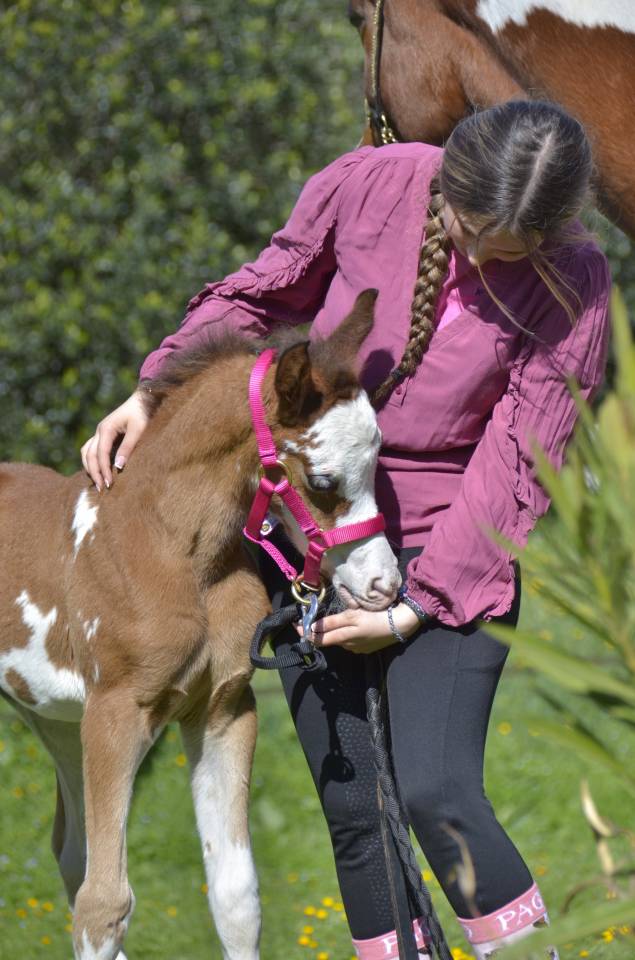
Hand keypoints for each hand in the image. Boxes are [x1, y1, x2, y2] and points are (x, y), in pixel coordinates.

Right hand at [81, 389, 149, 490]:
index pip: (100, 454)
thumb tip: (118, 466)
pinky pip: (92, 450)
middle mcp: (99, 431)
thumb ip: (128, 447)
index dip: (104, 470)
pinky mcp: (104, 435)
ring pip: (87, 452)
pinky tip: (99, 471)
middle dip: (95, 473)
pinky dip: (92, 461)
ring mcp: (100, 432)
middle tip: (102, 488)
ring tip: (98, 482)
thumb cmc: (143, 414)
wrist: (144, 401)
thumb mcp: (138, 430)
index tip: (110, 484)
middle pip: (90, 455)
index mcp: (106, 429)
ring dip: (90, 467)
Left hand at [298, 603, 421, 654]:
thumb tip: (313, 628)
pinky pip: (349, 642)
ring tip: (326, 623)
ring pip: (338, 640)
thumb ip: (331, 623)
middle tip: (305, 624)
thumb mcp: (352, 616)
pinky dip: (344, 635)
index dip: (306, 634)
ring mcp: (357, 648)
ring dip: (331, 633)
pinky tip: (349, 628)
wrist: (398, 626)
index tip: (296, 627)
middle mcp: (347, 646)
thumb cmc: (374, 618)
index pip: (319, 639)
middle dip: (315, 633)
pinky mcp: (365, 648)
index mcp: (343, 637)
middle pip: (327, 640)